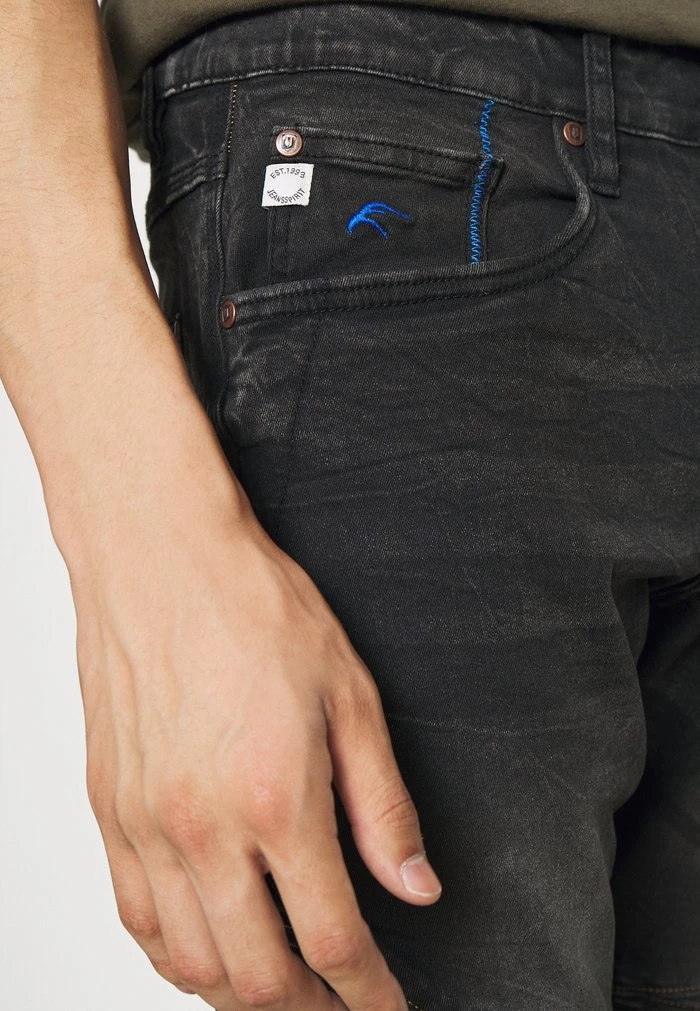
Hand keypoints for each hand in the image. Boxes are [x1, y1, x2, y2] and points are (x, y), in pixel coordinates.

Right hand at [75, 492, 440, 1009]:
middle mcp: (203, 828)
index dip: (369, 996)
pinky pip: (134, 920)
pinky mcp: (107, 810)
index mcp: (277, 799)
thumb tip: (413, 885)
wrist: (161, 556)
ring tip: (282, 995)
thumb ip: (382, 803)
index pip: (333, 940)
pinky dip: (175, 960)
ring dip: (242, 999)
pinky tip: (205, 954)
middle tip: (342, 1009)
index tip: (388, 1010)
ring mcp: (145, 825)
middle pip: (260, 977)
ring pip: (190, 964)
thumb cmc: (254, 608)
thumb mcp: (350, 695)